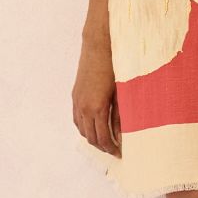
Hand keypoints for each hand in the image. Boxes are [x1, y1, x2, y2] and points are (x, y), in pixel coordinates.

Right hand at [72, 39, 121, 156]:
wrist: (99, 45)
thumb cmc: (115, 65)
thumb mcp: (122, 93)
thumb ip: (120, 116)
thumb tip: (121, 134)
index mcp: (96, 108)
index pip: (102, 137)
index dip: (111, 148)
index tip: (120, 153)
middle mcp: (83, 107)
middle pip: (90, 137)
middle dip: (102, 146)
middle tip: (115, 150)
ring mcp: (77, 101)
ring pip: (82, 129)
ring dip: (92, 138)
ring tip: (106, 141)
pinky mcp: (75, 95)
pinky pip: (77, 119)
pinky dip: (84, 127)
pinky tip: (94, 127)